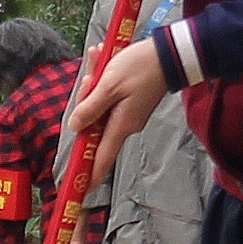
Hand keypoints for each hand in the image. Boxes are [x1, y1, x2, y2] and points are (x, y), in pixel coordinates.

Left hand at [64, 35, 171, 194]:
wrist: (168, 54)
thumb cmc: (140, 68)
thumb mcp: (109, 85)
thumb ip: (90, 107)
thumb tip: (75, 126)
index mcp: (121, 125)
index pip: (102, 157)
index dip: (91, 174)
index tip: (82, 189)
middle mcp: (125, 124)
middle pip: (93, 125)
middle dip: (84, 101)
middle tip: (91, 76)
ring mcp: (128, 114)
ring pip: (98, 107)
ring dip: (93, 85)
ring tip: (99, 60)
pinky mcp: (130, 102)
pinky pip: (107, 97)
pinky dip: (101, 81)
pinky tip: (102, 59)